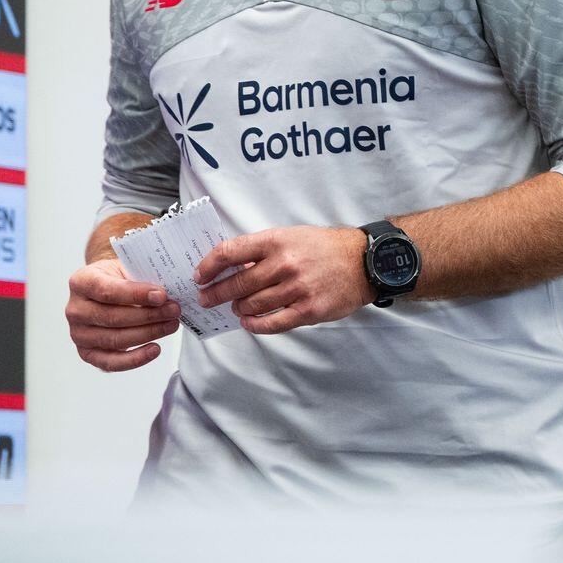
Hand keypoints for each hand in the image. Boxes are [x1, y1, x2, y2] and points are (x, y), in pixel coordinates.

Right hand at [66, 255, 179, 371]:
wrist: (106, 290)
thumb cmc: (119, 278)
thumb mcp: (126, 268)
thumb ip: (142, 278)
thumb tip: (166, 296)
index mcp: (81, 282)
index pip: (107, 291)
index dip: (136, 294)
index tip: (162, 295)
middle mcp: (75, 309)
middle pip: (113, 317)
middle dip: (149, 315)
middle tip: (174, 310)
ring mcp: (78, 334)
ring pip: (115, 339)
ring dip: (148, 334)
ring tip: (171, 325)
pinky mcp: (87, 353)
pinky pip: (111, 362)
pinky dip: (135, 359)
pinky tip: (155, 349)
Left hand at [194, 226, 369, 334]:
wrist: (362, 262)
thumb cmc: (325, 248)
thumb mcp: (292, 236)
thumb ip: (263, 251)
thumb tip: (233, 267)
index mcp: (276, 241)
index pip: (230, 252)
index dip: (209, 266)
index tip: (200, 276)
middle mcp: (284, 264)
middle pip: (237, 284)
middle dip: (216, 294)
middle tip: (206, 299)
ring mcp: (296, 288)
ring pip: (252, 305)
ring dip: (238, 308)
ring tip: (236, 308)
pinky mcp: (307, 310)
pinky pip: (272, 323)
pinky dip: (255, 325)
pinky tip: (249, 323)